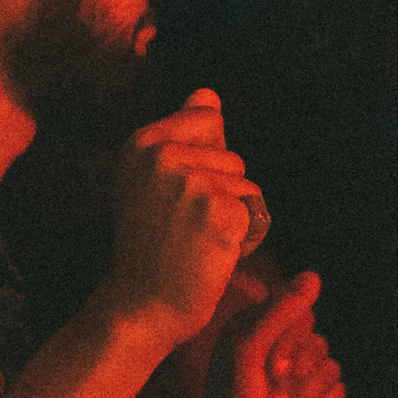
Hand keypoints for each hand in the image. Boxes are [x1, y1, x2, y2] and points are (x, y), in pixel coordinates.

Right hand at [104, 93, 259, 345]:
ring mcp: (190, 182)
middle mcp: (162, 155)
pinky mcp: (219, 210)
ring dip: (233, 214)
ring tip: (197, 238)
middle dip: (221, 192)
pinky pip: (255, 210)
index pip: (208, 116)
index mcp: (141, 141)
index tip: (173, 196)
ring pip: (246, 184)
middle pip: (232, 155)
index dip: (205, 160)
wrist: (142, 305)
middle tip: (183, 226)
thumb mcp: (155, 180)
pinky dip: (243, 235)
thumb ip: (182, 133)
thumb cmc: (153, 243)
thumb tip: (207, 92)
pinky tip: (211, 251)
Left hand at [226, 273, 346, 397]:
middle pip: (321, 343)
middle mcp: (278, 349)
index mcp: (257, 330)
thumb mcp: (249, 354)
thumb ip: (279, 313)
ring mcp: (297, 378)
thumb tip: (313, 276)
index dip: (294, 345)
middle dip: (300, 378)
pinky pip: (339, 394)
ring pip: (333, 369)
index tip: (272, 371)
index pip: (302, 316)